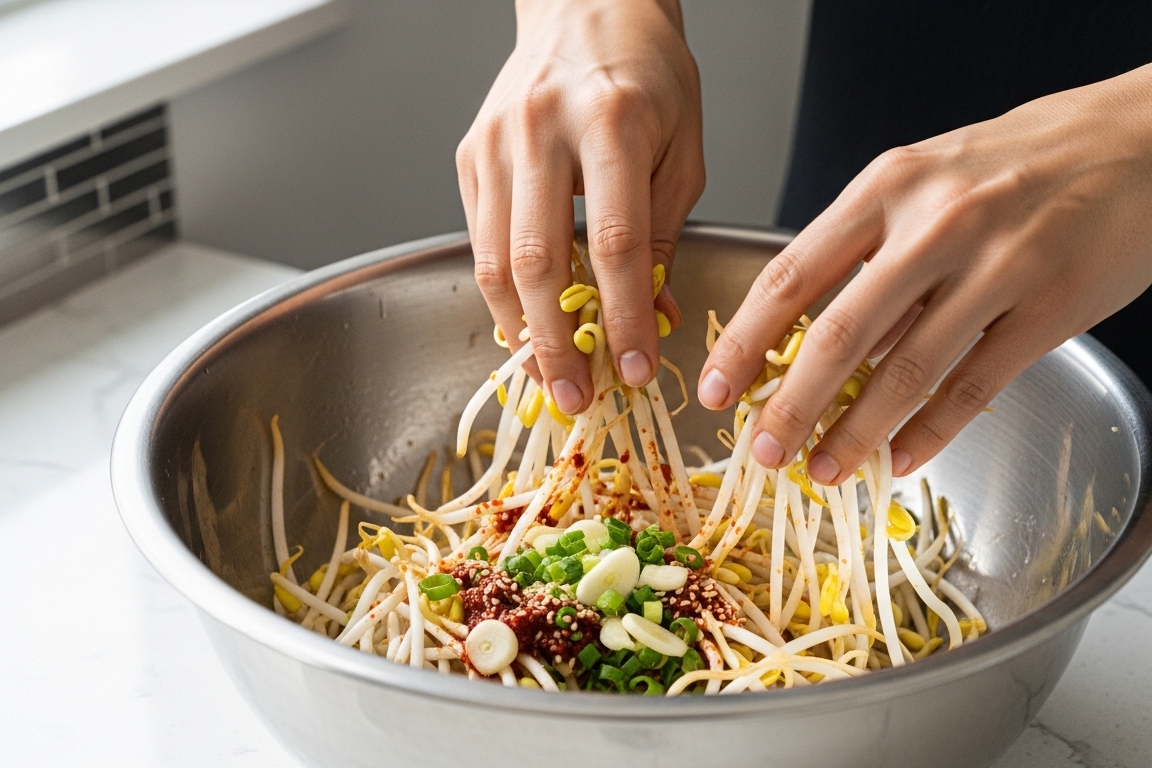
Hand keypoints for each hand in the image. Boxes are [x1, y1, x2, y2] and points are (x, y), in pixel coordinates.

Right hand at [458, 0, 703, 412]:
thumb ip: (665, 236)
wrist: (587, 7)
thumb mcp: (682, 151)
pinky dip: (498, 293)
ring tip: (545, 378)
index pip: (614, 243)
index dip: (621, 317)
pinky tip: (523, 326)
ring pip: (492, 258)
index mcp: (612, 122)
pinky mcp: (469, 153)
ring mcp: (495, 141)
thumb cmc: (647, 76)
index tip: (633, 369)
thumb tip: (653, 319)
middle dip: (555, 344)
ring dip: (518, 330)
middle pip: (536, 260)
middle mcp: (542, 129)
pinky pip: (478, 240)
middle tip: (575, 397)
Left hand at [697, 54, 1151, 481]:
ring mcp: (997, 267)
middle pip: (838, 333)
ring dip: (857, 432)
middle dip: (790, 404)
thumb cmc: (1025, 161)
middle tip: (762, 452)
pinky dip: (932, 431)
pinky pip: (976, 384)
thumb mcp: (930, 176)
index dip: (745, 340)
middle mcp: (936, 224)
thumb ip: (873, 247)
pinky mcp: (1052, 308)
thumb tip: (820, 336)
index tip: (718, 388)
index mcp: (890, 186)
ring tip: (826, 470)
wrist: (1147, 142)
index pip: (792, 274)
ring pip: (906, 370)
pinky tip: (902, 459)